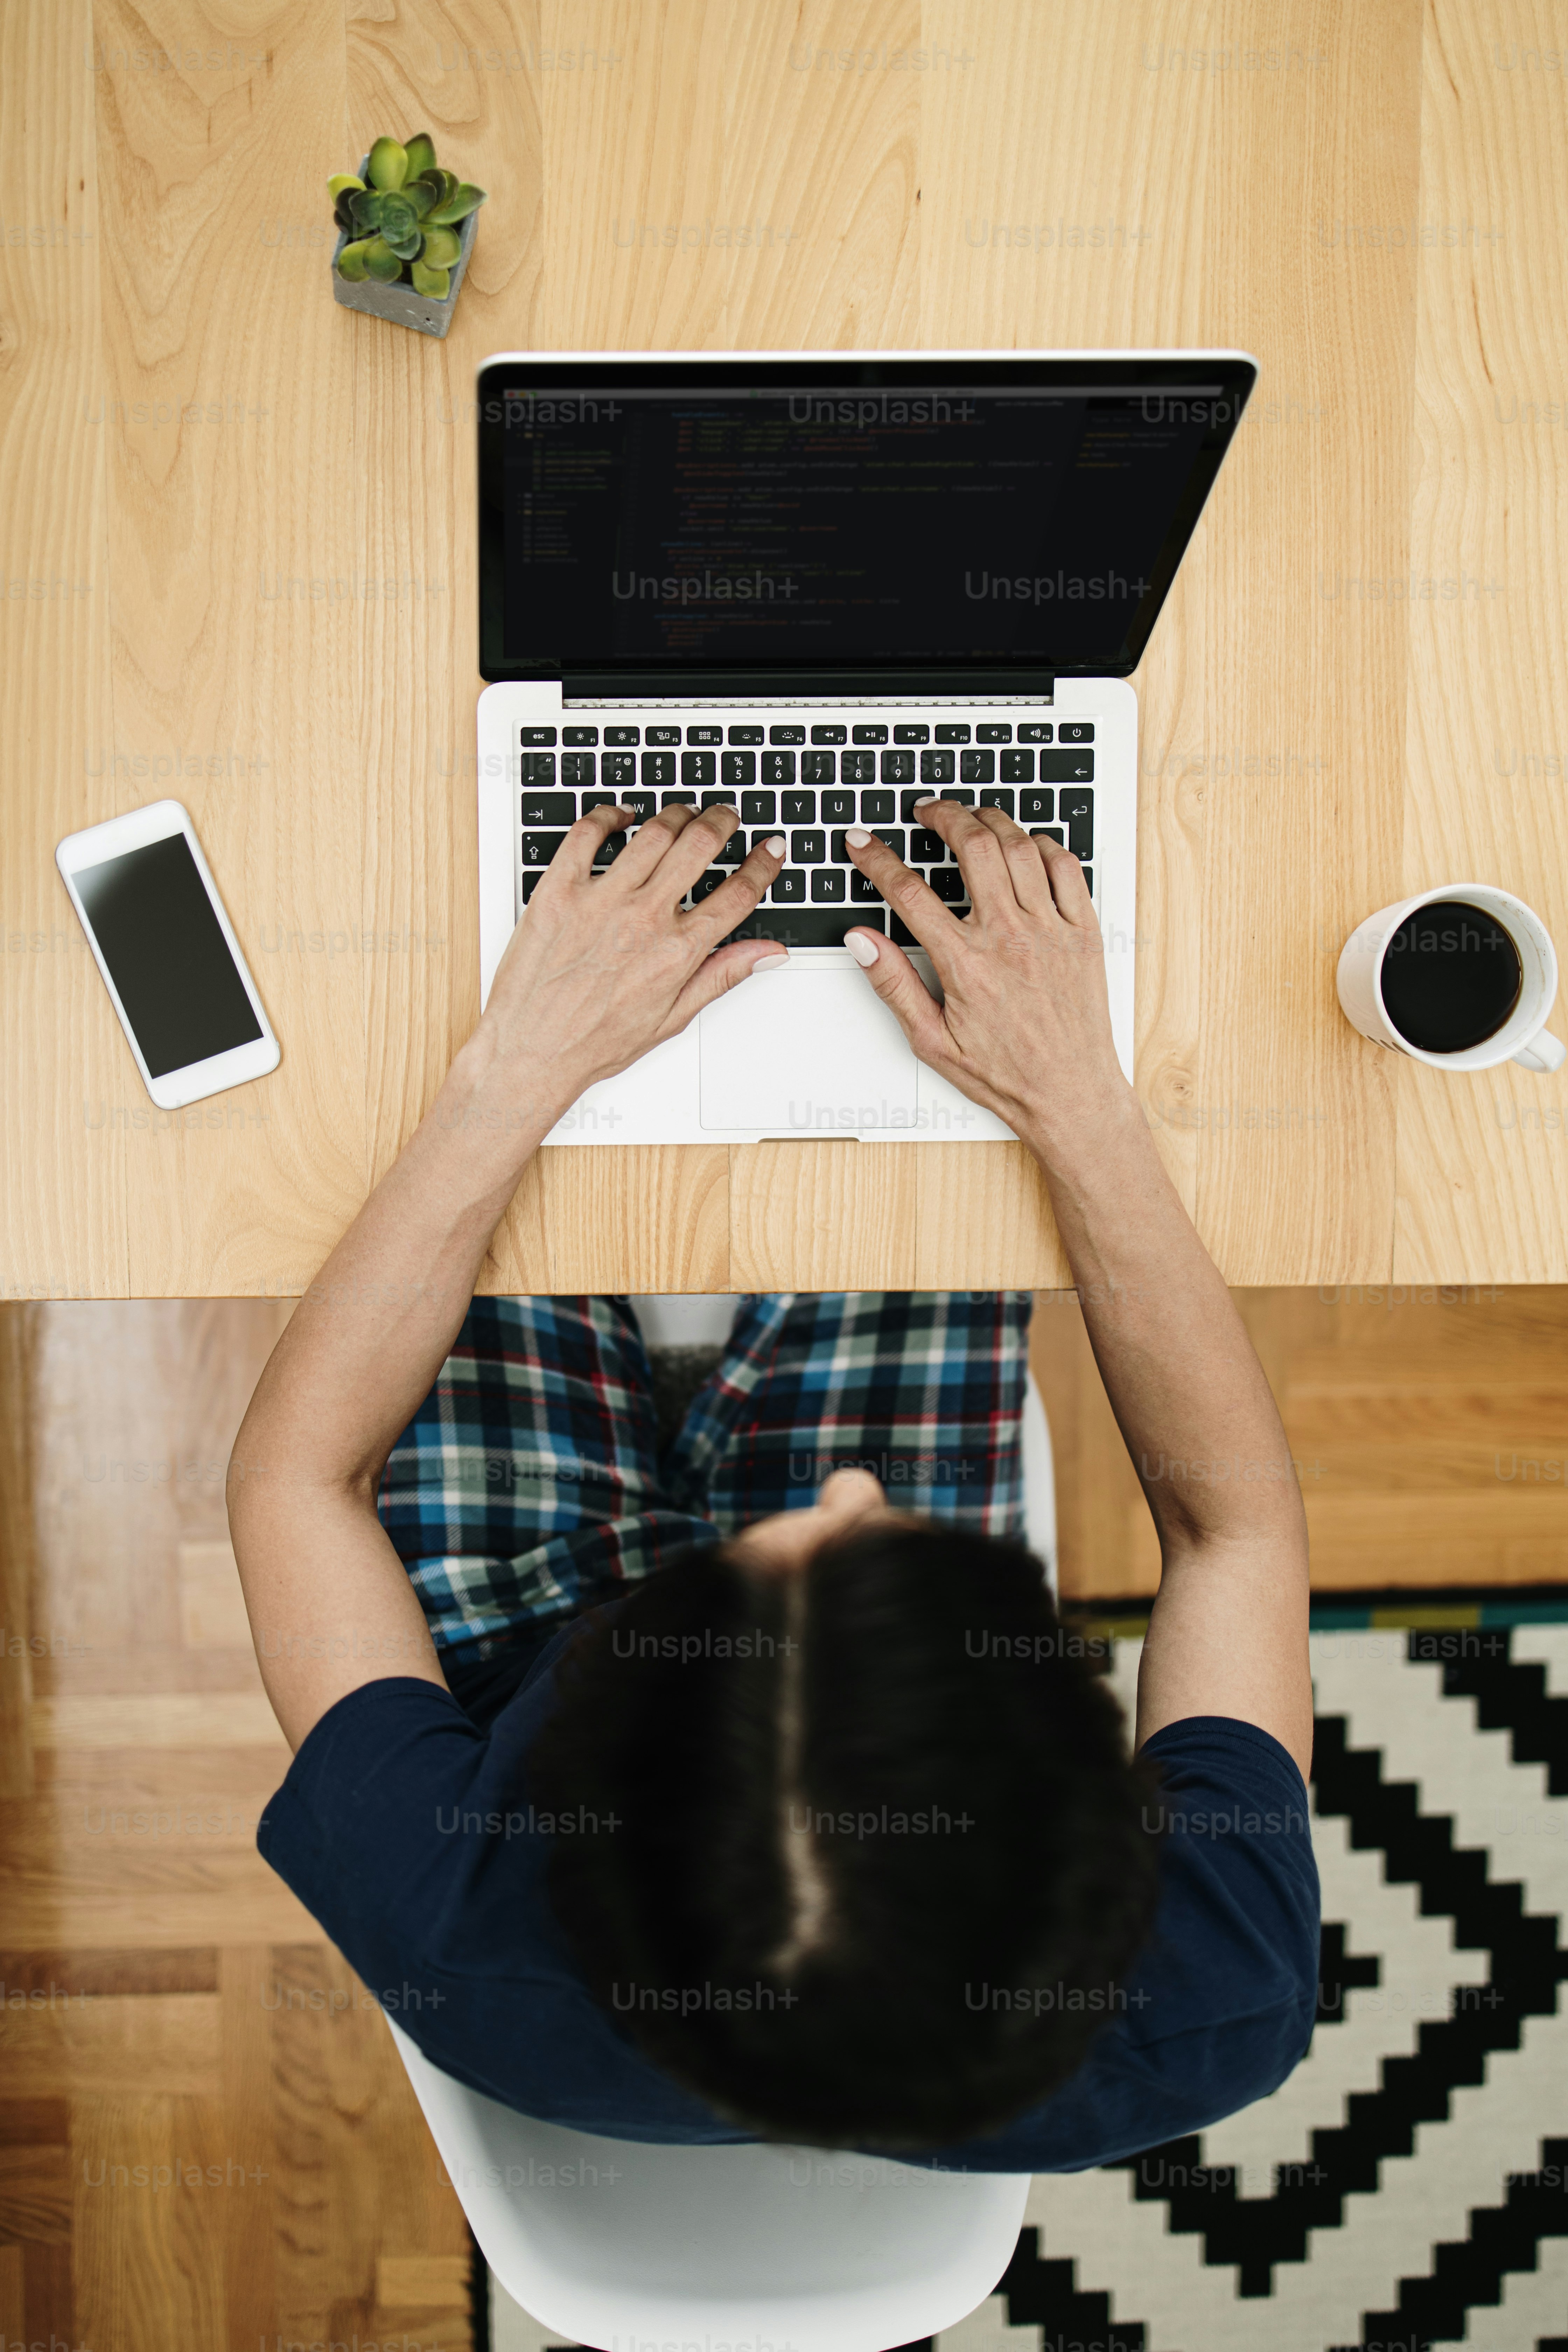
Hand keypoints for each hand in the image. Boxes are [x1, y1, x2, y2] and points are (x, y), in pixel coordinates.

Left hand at [476, 802, 788, 1115]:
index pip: (737, 894)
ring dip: (676, 814)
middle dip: (723, 822)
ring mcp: (599, 900)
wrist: (530, 1052)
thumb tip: (768, 953)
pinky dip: (608, 816)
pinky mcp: (558, 890)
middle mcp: (642, 919)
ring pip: (653, 832)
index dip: (762, 866)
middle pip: (699, 845)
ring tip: (683, 813)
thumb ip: (721, 976)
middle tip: (726, 816)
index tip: (771, 849)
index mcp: (676, 952)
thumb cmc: (593, 1042)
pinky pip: (587, 833)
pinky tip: (620, 817)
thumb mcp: (671, 1019)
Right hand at [840, 800, 1126, 1134]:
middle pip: (973, 848)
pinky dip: (1044, 845)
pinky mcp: (1083, 932)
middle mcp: (1010, 938)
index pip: (909, 892)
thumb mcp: (932, 1042)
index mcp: (966, 965)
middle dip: (944, 816)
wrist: (1071, 1094)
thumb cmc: (1007, 1074)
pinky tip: (1026, 845)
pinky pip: (1067, 867)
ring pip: (1020, 847)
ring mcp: (1051, 930)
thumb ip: (894, 985)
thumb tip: (862, 941)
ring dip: (991, 821)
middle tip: (927, 812)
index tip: (862, 843)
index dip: (877, 859)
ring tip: (972, 819)